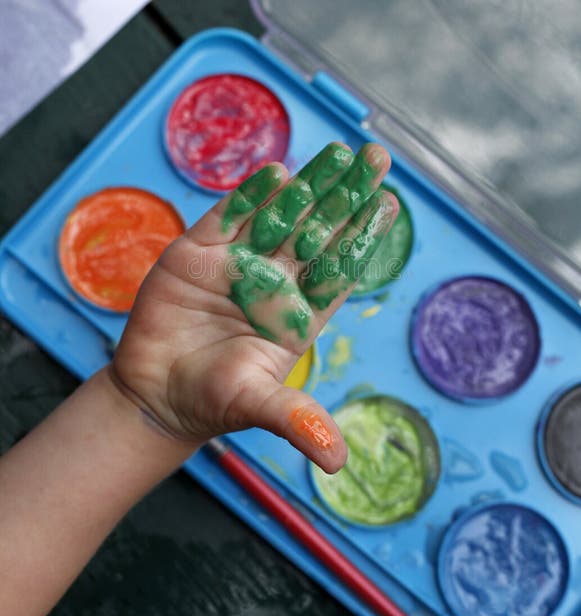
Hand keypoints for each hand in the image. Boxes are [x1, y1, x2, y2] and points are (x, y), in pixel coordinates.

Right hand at [111, 142, 397, 471]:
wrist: (156, 392)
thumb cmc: (213, 400)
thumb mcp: (257, 408)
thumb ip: (296, 422)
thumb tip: (337, 462)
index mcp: (299, 315)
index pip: (339, 269)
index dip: (363, 237)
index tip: (390, 203)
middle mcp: (274, 283)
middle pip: (318, 232)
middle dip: (346, 196)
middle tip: (376, 158)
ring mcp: (237, 264)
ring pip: (280, 216)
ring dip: (309, 186)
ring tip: (340, 153)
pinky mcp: (198, 254)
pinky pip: (228, 218)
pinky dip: (251, 197)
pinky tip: (278, 174)